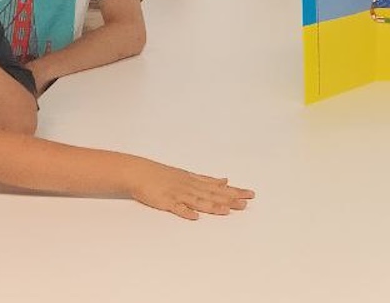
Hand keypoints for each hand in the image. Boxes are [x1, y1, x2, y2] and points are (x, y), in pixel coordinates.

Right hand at [128, 160, 254, 219]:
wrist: (140, 172)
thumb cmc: (163, 175)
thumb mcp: (189, 175)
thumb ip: (207, 180)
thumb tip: (225, 181)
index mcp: (196, 181)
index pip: (219, 187)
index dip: (235, 191)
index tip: (250, 194)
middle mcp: (190, 186)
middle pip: (212, 194)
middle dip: (229, 199)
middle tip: (246, 203)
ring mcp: (178, 194)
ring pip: (198, 201)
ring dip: (212, 206)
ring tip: (227, 211)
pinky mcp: (165, 201)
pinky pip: (176, 208)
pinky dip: (185, 212)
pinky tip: (195, 217)